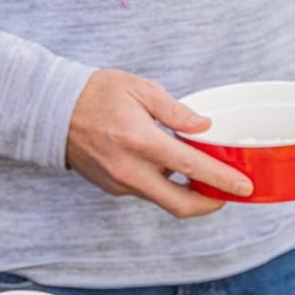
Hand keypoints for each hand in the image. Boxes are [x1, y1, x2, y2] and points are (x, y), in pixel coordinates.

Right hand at [67, 70, 253, 216]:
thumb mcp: (140, 89)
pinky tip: (167, 166)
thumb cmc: (94, 94)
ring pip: (162, 198)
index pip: (191, 168)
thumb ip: (176, 112)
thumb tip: (203, 127)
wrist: (51, 111)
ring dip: (185, 190)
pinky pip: (145, 191)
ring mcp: (119, 182)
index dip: (223, 180)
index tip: (243, 186)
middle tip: (228, 194)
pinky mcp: (111, 186)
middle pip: (179, 205)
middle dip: (209, 204)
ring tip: (200, 172)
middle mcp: (130, 170)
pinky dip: (162, 184)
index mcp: (141, 142)